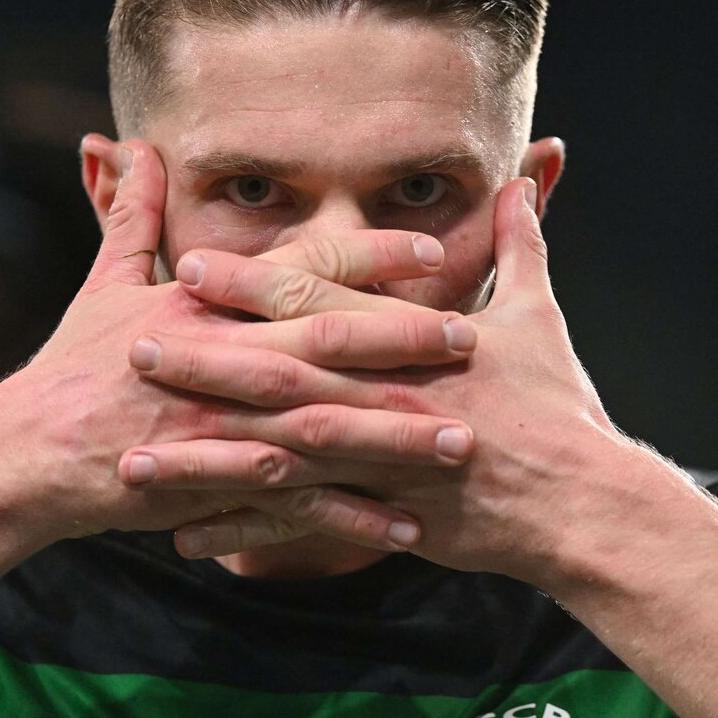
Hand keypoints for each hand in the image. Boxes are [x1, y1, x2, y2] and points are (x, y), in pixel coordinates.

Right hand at [0, 138, 479, 550]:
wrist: (27, 454)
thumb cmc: (72, 366)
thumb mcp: (103, 284)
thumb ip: (133, 216)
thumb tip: (135, 146)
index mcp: (202, 307)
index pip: (297, 271)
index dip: (366, 257)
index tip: (431, 248)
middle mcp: (219, 361)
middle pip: (325, 345)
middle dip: (402, 342)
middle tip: (471, 340)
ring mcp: (221, 428)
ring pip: (323, 428)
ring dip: (393, 436)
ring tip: (460, 440)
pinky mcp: (218, 487)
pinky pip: (296, 506)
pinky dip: (351, 516)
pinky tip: (407, 525)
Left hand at [124, 177, 649, 587]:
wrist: (582, 502)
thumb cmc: (560, 408)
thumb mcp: (540, 315)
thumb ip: (520, 245)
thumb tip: (518, 182)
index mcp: (413, 343)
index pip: (318, 303)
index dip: (250, 286)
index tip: (188, 268)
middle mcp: (387, 397)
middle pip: (281, 374)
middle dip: (205, 361)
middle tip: (134, 348)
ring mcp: (382, 461)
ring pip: (276, 455)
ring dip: (203, 455)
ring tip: (134, 456)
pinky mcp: (384, 515)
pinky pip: (301, 524)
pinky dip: (243, 531)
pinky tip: (185, 536)